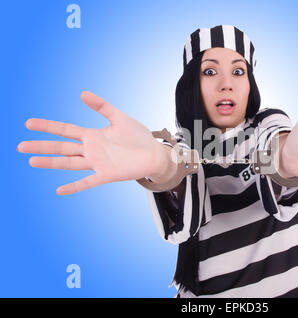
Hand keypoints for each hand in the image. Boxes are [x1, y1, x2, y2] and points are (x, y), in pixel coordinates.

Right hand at [17, 91, 169, 194]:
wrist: (154, 154)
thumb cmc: (138, 137)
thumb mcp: (119, 117)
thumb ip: (102, 106)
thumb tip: (82, 93)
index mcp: (93, 136)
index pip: (65, 130)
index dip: (47, 126)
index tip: (28, 124)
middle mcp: (91, 150)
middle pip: (62, 147)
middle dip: (41, 146)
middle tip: (20, 146)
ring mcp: (98, 163)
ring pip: (69, 163)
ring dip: (51, 162)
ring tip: (31, 161)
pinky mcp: (107, 174)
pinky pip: (88, 182)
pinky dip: (74, 186)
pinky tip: (60, 190)